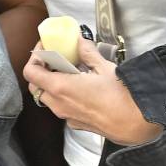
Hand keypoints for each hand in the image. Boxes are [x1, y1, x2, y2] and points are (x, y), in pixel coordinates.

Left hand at [23, 37, 161, 147]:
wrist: (135, 123)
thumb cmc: (121, 96)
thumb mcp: (104, 67)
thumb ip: (87, 53)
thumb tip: (80, 42)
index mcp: (60, 87)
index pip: (31, 72)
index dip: (35, 58)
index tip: (45, 49)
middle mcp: (58, 104)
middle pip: (36, 86)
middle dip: (41, 71)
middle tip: (55, 59)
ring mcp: (66, 116)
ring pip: (48, 98)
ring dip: (52, 84)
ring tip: (70, 72)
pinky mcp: (75, 123)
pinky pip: (61, 108)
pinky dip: (64, 96)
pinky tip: (80, 88)